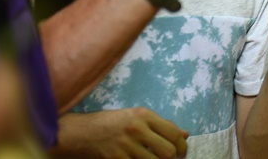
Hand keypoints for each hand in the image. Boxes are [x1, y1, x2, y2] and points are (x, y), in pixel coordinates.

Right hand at [50, 108, 187, 158]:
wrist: (81, 132)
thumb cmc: (113, 123)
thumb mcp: (137, 117)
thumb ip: (162, 125)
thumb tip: (185, 134)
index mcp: (144, 115)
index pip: (174, 133)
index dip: (182, 146)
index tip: (182, 153)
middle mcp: (136, 129)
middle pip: (168, 151)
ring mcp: (126, 146)